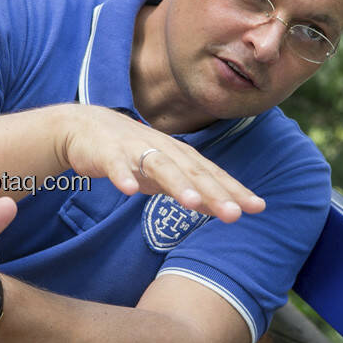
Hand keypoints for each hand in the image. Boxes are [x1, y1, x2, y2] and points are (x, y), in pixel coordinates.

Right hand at [57, 105, 265, 222]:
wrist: (85, 127)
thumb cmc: (132, 153)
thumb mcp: (164, 174)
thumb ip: (189, 190)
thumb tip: (218, 208)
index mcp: (179, 156)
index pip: (212, 175)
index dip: (233, 190)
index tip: (257, 207)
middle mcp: (163, 149)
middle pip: (192, 172)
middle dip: (214, 192)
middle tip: (234, 214)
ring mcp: (134, 149)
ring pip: (159, 166)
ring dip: (176, 183)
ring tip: (192, 203)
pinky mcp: (107, 152)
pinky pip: (115, 164)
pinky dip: (122, 175)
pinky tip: (128, 190)